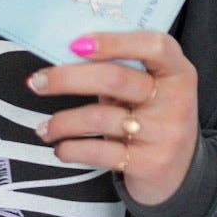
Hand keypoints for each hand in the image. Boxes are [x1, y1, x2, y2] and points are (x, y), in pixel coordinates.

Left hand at [27, 29, 199, 207]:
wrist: (180, 174)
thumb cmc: (151, 119)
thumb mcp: (147, 90)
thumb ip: (120, 71)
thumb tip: (62, 56)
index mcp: (177, 72)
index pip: (154, 45)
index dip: (114, 42)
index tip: (75, 44)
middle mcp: (176, 100)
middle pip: (115, 79)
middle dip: (67, 78)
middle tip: (36, 82)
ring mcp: (165, 133)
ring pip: (100, 118)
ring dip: (62, 122)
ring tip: (44, 128)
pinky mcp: (150, 163)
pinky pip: (99, 151)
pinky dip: (72, 149)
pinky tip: (61, 148)